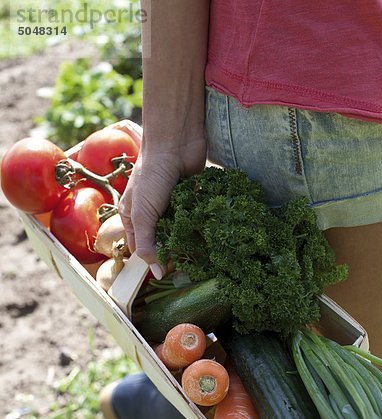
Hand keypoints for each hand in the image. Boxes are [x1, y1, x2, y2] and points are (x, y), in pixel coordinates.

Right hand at [119, 136, 206, 277]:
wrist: (175, 143)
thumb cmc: (151, 176)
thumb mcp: (142, 214)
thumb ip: (148, 245)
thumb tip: (156, 274)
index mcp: (132, 217)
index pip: (140, 248)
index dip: (152, 262)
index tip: (168, 275)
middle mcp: (152, 213)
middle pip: (163, 242)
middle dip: (175, 253)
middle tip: (190, 268)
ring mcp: (172, 206)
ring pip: (182, 232)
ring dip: (191, 242)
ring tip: (204, 257)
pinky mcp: (191, 199)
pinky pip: (197, 218)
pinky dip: (203, 226)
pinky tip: (213, 237)